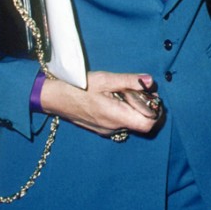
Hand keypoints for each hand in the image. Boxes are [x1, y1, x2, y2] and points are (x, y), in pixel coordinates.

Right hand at [40, 71, 163, 138]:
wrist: (55, 97)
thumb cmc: (78, 86)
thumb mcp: (105, 79)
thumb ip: (129, 81)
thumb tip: (150, 81)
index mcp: (116, 116)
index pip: (148, 124)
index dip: (155, 111)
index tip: (152, 96)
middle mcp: (113, 128)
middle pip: (141, 123)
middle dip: (147, 107)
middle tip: (141, 89)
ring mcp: (106, 130)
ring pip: (131, 122)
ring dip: (135, 108)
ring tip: (127, 91)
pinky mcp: (101, 128)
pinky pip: (120, 122)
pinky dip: (124, 111)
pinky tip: (116, 98)